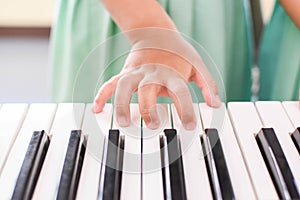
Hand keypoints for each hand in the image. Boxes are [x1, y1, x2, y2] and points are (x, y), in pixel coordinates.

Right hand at [93, 29, 220, 129]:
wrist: (157, 33)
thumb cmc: (179, 53)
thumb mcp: (197, 64)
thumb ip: (207, 84)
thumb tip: (215, 105)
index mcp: (171, 72)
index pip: (180, 91)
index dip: (185, 109)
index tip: (189, 127)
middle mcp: (152, 73)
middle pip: (147, 90)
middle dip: (149, 108)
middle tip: (154, 125)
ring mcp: (136, 73)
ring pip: (124, 87)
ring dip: (122, 104)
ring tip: (124, 122)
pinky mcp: (125, 73)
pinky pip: (110, 83)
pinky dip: (102, 95)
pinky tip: (97, 109)